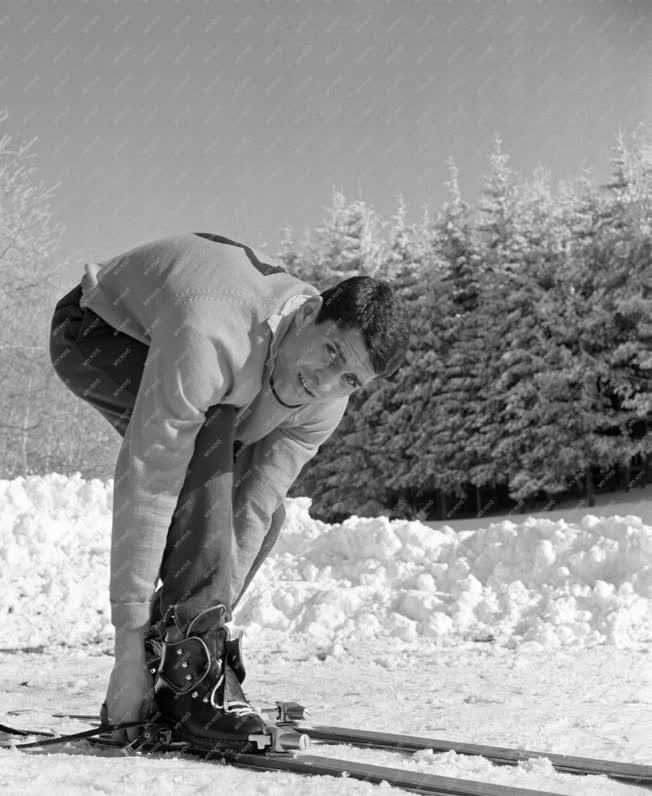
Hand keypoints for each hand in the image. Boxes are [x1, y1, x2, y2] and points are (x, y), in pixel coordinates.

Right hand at [103, 628, 152, 742]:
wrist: (128, 665)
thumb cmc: (141, 680)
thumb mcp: (148, 697)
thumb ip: (145, 714)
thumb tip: (146, 723)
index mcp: (129, 718)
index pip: (131, 739)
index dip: (137, 741)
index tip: (142, 740)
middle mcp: (117, 717)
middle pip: (118, 738)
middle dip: (125, 740)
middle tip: (133, 736)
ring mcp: (110, 710)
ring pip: (110, 729)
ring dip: (118, 730)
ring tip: (127, 727)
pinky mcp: (106, 703)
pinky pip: (106, 718)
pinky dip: (111, 720)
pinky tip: (119, 716)